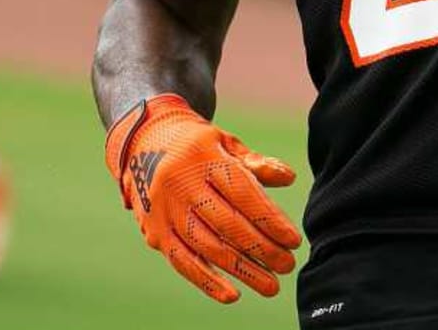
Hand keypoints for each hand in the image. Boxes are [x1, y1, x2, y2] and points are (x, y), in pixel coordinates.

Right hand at [105, 94, 301, 303]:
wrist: (144, 144)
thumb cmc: (197, 145)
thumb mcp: (225, 142)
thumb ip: (255, 163)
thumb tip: (289, 178)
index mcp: (203, 155)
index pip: (242, 192)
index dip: (269, 219)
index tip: (293, 240)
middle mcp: (181, 183)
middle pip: (227, 223)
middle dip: (261, 249)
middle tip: (287, 265)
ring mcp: (165, 210)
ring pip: (207, 247)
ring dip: (242, 270)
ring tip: (270, 284)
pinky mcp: (155, 232)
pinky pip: (182, 261)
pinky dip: (207, 281)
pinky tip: (232, 295)